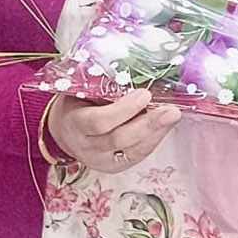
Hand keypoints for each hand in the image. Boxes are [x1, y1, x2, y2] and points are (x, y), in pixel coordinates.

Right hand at [47, 88, 181, 173]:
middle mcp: (87, 146)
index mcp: (75, 123)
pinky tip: (166, 126)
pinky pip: (137, 155)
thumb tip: (136, 70)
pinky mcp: (115, 167)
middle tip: (171, 110)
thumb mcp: (81, 91)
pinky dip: (154, 140)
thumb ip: (101, 85)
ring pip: (132, 150)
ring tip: (173, 116)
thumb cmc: (77, 103)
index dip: (123, 110)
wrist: (63, 131)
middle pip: (119, 139)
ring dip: (156, 132)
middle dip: (148, 124)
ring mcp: (101, 160)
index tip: (145, 94)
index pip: (99, 121)